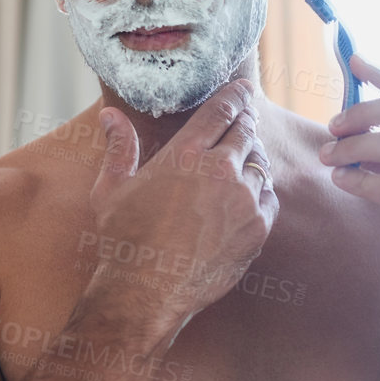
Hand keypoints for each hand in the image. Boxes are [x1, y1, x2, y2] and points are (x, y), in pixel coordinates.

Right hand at [88, 79, 278, 332]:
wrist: (148, 292)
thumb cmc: (125, 240)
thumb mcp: (112, 189)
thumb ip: (119, 148)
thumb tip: (110, 115)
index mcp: (185, 154)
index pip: (221, 110)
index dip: (235, 95)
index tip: (242, 88)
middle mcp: (220, 171)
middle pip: (246, 132)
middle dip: (245, 123)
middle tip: (244, 120)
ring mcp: (243, 200)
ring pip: (260, 165)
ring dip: (252, 160)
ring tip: (243, 162)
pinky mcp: (257, 228)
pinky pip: (269, 199)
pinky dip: (261, 193)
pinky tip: (248, 196)